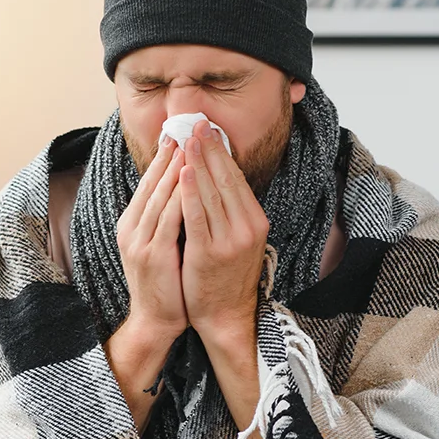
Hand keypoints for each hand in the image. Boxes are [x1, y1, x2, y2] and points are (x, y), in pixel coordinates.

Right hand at [115, 132, 189, 338]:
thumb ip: (164, 219)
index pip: (147, 184)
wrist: (155, 320)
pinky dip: (180, 196)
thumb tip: (180, 190)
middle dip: (169, 155)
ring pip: (159, 197)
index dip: (162, 158)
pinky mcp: (154, 255)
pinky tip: (191, 178)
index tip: (176, 134)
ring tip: (189, 144)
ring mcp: (140, 242)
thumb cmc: (164, 283)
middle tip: (184, 128)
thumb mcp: (159, 245)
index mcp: (131, 225)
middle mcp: (131, 229)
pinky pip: (169, 219)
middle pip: (151, 184)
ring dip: (175, 169)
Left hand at [176, 118, 268, 344]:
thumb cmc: (227, 275)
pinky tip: (183, 173)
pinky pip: (198, 216)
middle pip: (226, 180)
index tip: (209, 130)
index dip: (222, 152)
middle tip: (196, 124)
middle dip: (209, 149)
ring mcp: (229, 241)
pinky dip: (190, 192)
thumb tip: (220, 175)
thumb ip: (232, 211)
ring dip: (198, 163)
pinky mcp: (209, 253)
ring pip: (212, 193)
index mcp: (256, 222)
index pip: (237, 179)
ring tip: (186, 139)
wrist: (225, 314)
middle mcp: (247, 229)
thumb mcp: (239, 239)